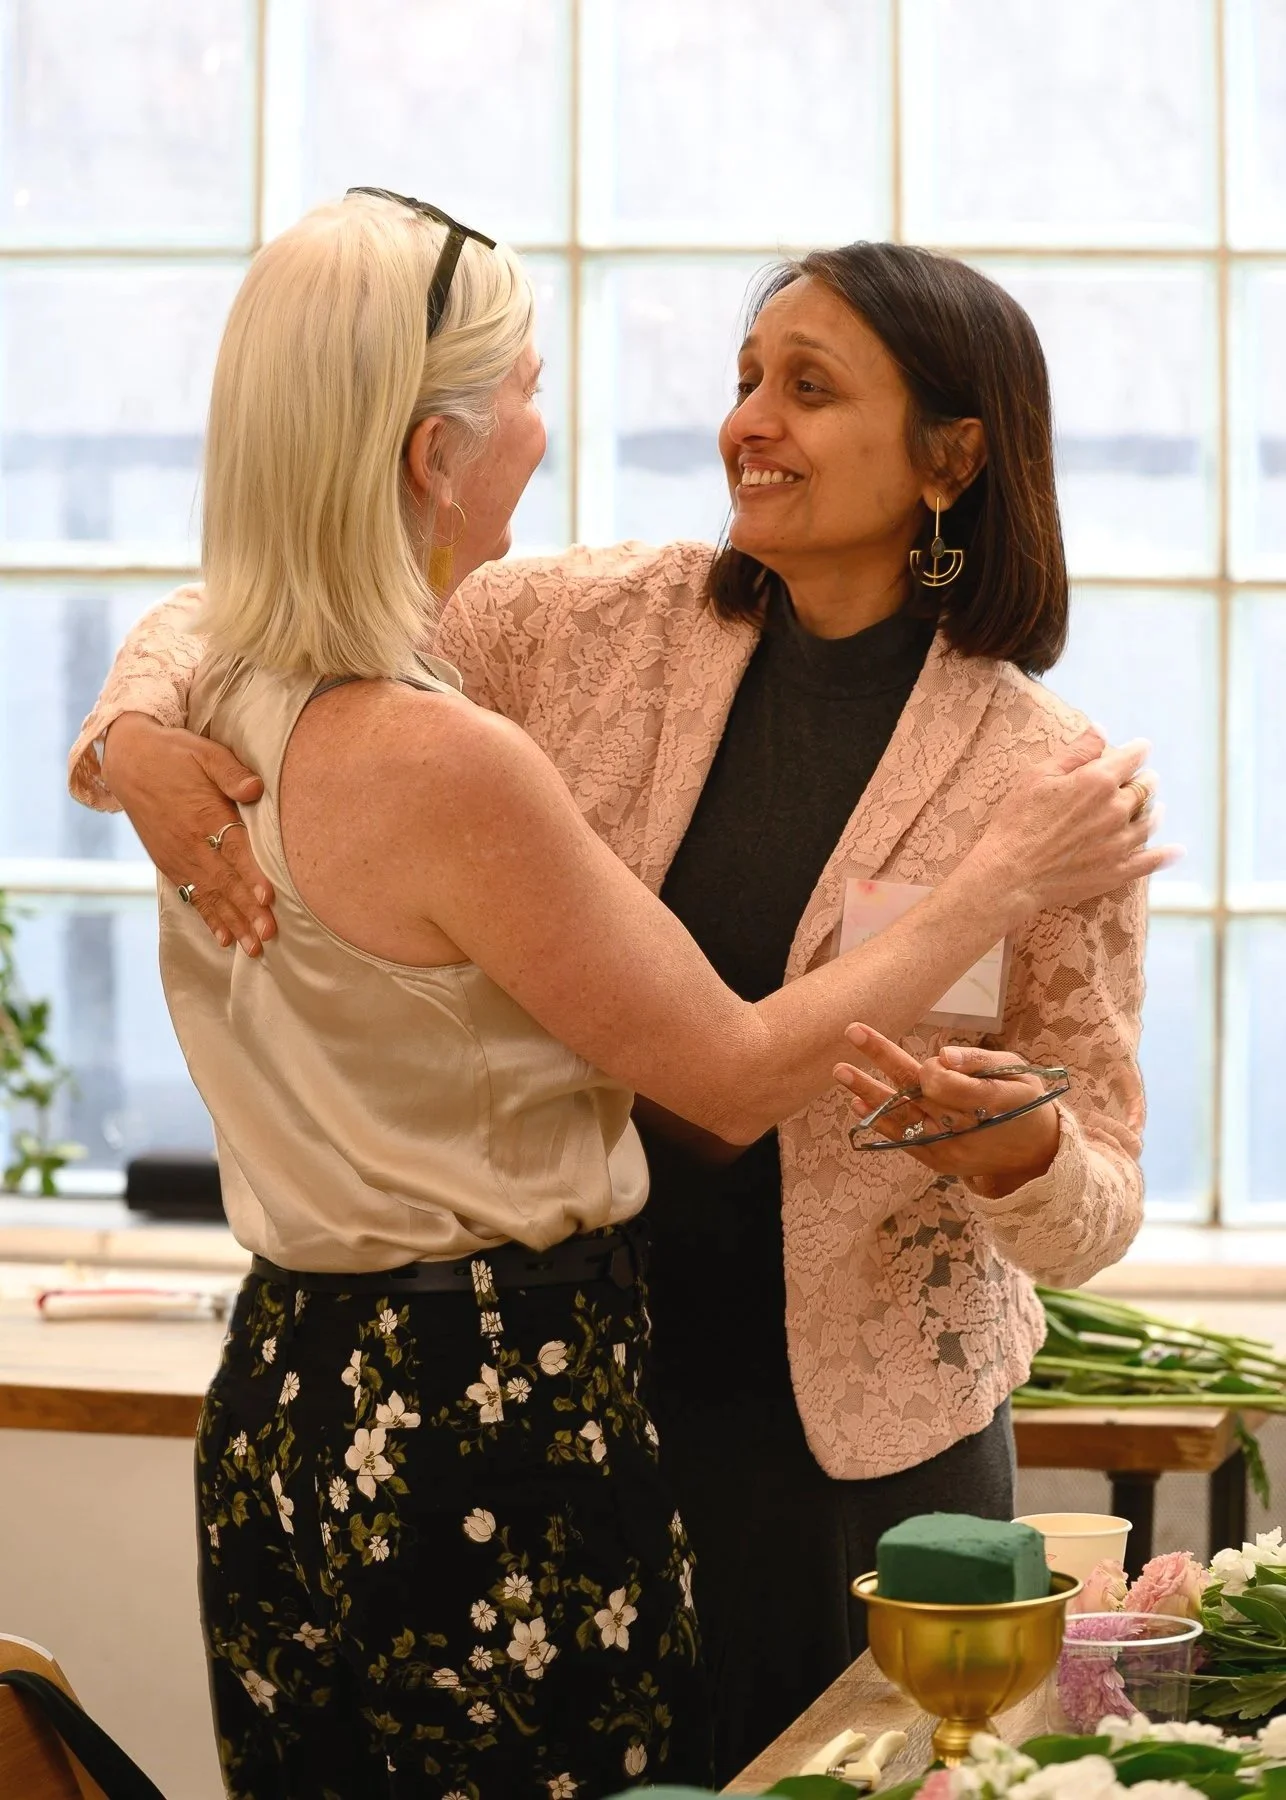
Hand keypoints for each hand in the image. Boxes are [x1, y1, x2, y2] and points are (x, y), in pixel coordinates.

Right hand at [101, 713, 276, 955]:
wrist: (128, 761)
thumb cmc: (175, 754)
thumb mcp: (204, 752)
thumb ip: (230, 771)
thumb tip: (254, 788)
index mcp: (204, 815)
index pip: (233, 850)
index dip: (252, 875)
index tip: (268, 898)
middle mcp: (190, 843)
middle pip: (225, 882)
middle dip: (248, 911)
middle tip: (268, 935)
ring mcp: (178, 857)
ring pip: (210, 896)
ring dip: (233, 923)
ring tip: (252, 948)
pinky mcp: (169, 863)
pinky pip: (191, 896)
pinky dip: (209, 918)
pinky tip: (224, 938)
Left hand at [835, 1024, 1060, 1195]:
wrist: (1032, 1152)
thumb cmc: (1021, 1098)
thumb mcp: (1015, 1071)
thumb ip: (979, 1061)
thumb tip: (941, 1056)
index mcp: (994, 1103)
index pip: (947, 1084)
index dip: (931, 1069)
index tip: (933, 1059)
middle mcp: (968, 1131)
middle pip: (917, 1093)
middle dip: (883, 1060)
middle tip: (852, 1030)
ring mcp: (950, 1150)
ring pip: (902, 1118)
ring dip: (868, 1092)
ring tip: (840, 1069)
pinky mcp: (937, 1161)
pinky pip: (902, 1140)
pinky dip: (879, 1121)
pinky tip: (855, 1101)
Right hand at [972, 728, 1178, 918]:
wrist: (1010, 873)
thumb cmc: (1018, 820)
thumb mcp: (1039, 775)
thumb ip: (1076, 751)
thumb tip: (1102, 729)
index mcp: (1098, 781)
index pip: (1132, 758)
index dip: (1138, 750)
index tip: (1141, 748)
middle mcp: (1116, 810)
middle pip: (1145, 789)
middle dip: (1146, 780)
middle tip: (1144, 780)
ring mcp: (1120, 843)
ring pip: (1150, 821)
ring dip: (1155, 811)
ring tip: (1155, 809)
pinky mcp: (1117, 871)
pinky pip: (1151, 861)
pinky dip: (1167, 855)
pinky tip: (1177, 851)